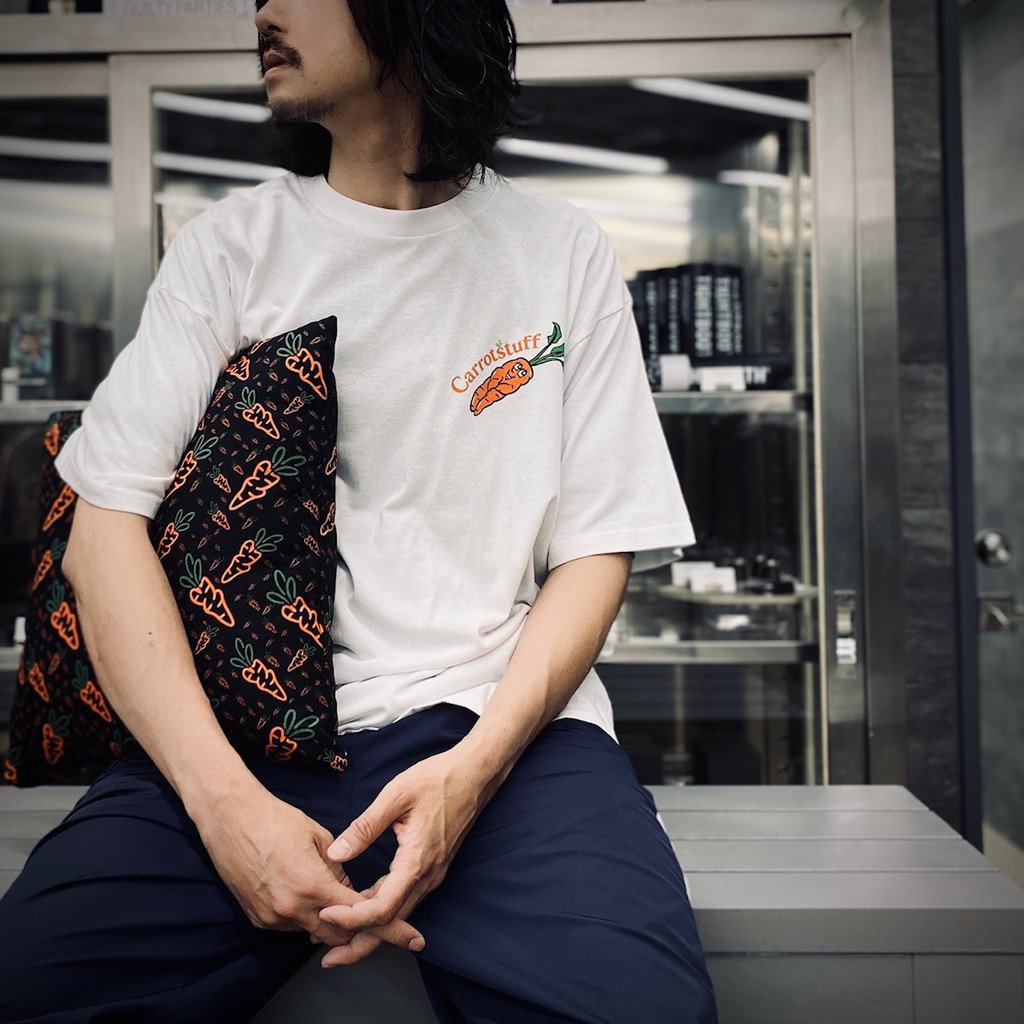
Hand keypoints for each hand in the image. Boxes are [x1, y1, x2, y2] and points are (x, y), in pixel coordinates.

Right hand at [191, 784, 426, 954]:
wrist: (230, 818)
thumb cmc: (277, 819)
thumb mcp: (319, 837)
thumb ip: (339, 870)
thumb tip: (349, 890)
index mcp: (314, 885)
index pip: (362, 916)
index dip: (391, 928)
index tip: (414, 938)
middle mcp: (293, 910)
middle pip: (339, 936)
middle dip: (359, 929)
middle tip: (375, 916)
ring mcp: (273, 918)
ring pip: (314, 933)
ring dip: (330, 921)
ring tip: (334, 894)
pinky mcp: (257, 919)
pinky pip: (291, 926)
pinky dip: (305, 916)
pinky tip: (304, 891)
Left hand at [317, 745, 499, 966]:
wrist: (474, 774)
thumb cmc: (437, 779)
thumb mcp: (396, 794)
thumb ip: (365, 826)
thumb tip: (335, 854)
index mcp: (417, 861)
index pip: (383, 907)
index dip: (352, 918)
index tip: (324, 913)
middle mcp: (427, 876)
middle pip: (391, 923)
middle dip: (359, 944)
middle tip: (326, 958)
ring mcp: (432, 874)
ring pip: (398, 913)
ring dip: (368, 929)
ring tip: (335, 936)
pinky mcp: (431, 868)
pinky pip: (404, 898)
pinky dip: (380, 910)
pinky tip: (360, 907)